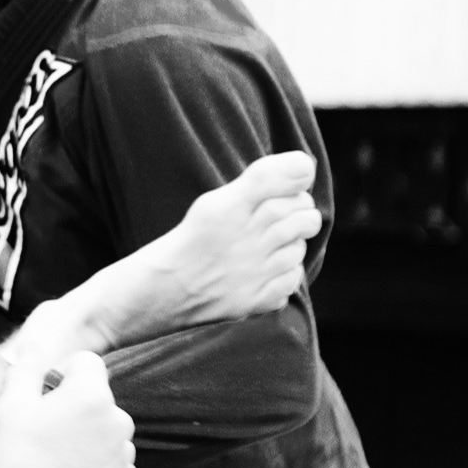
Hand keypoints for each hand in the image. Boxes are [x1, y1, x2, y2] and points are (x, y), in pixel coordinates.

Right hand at [0, 351, 136, 467]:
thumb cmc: (16, 458)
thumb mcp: (12, 403)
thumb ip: (27, 366)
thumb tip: (35, 343)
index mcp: (92, 395)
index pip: (88, 361)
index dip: (63, 370)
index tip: (43, 392)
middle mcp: (118, 420)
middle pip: (98, 395)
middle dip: (76, 402)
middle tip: (44, 426)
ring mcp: (123, 453)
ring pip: (107, 427)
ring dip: (88, 431)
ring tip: (55, 451)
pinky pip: (113, 458)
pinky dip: (96, 460)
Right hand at [147, 150, 321, 330]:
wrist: (161, 290)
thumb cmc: (191, 241)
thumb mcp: (214, 201)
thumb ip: (259, 180)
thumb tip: (306, 167)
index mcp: (230, 206)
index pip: (287, 177)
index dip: (299, 173)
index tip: (296, 178)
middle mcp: (244, 237)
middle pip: (303, 214)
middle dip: (300, 210)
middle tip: (281, 215)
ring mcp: (253, 272)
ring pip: (300, 248)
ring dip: (292, 244)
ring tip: (268, 244)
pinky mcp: (256, 300)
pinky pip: (293, 280)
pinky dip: (286, 274)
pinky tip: (265, 269)